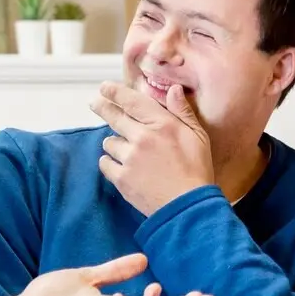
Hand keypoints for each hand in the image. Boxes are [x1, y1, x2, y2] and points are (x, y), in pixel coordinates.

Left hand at [91, 82, 213, 215]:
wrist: (188, 207)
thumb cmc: (196, 171)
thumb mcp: (198, 136)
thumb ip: (183, 111)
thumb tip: (172, 89)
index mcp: (162, 124)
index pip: (131, 100)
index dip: (114, 91)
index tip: (104, 88)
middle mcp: (142, 137)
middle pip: (114, 117)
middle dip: (102, 108)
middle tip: (96, 104)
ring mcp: (129, 158)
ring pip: (109, 142)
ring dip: (114, 143)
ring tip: (126, 150)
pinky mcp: (121, 178)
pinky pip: (105, 163)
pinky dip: (110, 163)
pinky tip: (121, 166)